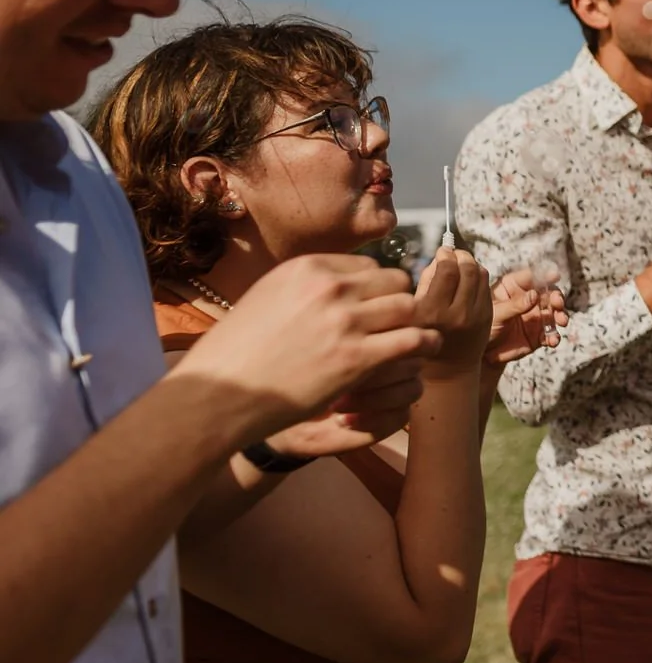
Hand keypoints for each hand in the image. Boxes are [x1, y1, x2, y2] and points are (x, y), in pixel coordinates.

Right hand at [178, 254, 438, 446]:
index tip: (375, 309)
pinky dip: (424, 344)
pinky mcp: (356, 358)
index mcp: (307, 267)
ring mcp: (344, 321)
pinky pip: (413, 340)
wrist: (216, 395)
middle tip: (398, 324)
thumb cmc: (237, 352)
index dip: (376, 289)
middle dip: (399, 303)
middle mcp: (329, 287)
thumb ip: (307, 286)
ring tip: (416, 338)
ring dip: (415, 323)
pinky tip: (423, 352)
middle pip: (396, 282)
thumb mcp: (268, 297)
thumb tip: (343, 281)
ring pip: (409, 308)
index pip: (369, 267)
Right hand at [412, 248, 494, 376]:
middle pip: (467, 269)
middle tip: (454, 253)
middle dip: (461, 255)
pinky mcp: (488, 318)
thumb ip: (426, 281)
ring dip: (472, 263)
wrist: (447, 369)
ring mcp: (475, 316)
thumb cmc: (423, 336)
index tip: (442, 251)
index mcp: (432, 312)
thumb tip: (440, 257)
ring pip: (481, 275)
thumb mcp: (415, 310)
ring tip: (462, 263)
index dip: (446, 255)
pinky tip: (469, 279)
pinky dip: (479, 277)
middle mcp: (456, 314)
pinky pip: (487, 287)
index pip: (447, 271)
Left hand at [486, 269, 568, 366]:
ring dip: (561, 315)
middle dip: (557, 297)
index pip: (531, 277)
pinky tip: (552, 340)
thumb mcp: (496, 314)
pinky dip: (554, 336)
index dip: (544, 275)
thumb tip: (535, 295)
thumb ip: (515, 305)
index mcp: (514, 287)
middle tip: (558, 303)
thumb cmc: (483, 327)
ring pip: (554, 312)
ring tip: (561, 321)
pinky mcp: (539, 334)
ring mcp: (536, 317)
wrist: (483, 353)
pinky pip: (551, 333)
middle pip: (548, 293)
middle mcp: (528, 300)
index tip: (555, 276)